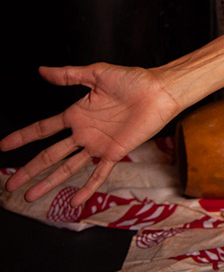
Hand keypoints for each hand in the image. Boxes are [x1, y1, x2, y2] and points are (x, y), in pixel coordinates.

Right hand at [1, 64, 181, 206]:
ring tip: (30, 196)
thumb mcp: (97, 73)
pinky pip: (99, 173)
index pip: (43, 129)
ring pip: (68, 167)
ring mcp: (98, 144)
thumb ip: (69, 75)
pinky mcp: (115, 152)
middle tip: (10, 184)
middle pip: (50, 154)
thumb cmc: (134, 80)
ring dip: (49, 182)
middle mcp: (84, 132)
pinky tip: (74, 202)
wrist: (160, 91)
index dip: (23, 137)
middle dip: (29, 169)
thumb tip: (42, 70)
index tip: (3, 146)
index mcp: (77, 114)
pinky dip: (87, 188)